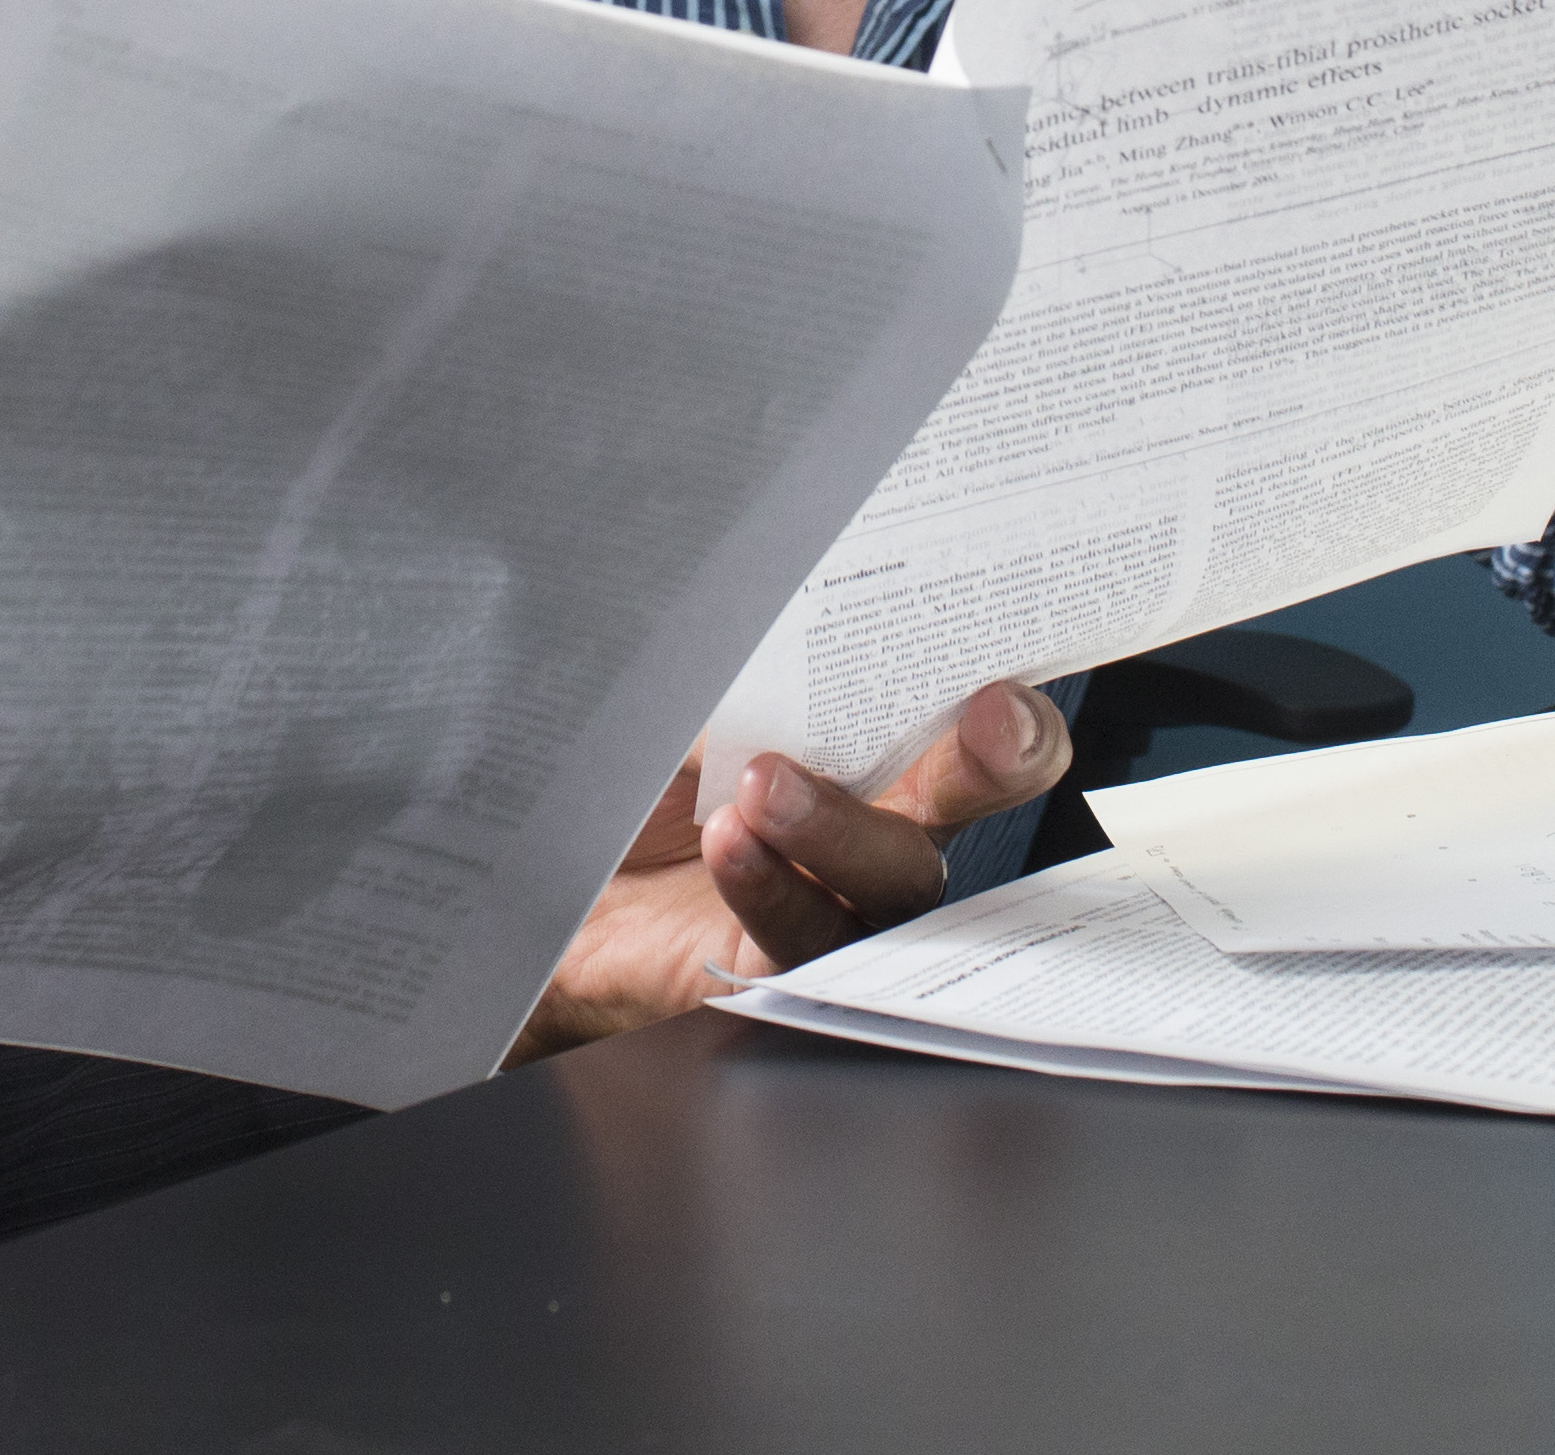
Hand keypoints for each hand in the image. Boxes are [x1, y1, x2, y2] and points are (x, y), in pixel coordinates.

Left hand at [508, 681, 1069, 1064]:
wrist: (541, 874)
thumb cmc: (628, 775)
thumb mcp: (684, 699)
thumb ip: (743, 659)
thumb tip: (767, 586)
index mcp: (866, 746)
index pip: (968, 728)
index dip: (1013, 718)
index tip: (1006, 691)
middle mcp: (874, 828)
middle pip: (958, 804)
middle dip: (985, 761)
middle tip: (987, 719)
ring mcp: (835, 903)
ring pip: (889, 880)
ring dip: (837, 824)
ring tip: (764, 783)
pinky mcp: (779, 968)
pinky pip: (803, 937)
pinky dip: (769, 883)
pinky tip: (731, 842)